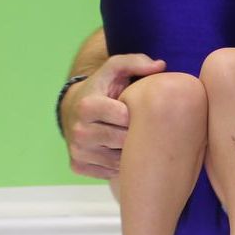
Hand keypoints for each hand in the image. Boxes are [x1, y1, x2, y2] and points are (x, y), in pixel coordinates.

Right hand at [61, 53, 165, 178]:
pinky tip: (117, 150)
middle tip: (138, 126)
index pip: (125, 118)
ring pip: (119, 160)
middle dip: (135, 134)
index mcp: (86, 106)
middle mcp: (78, 131)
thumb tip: (160, 65)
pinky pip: (110, 172)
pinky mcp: (78, 166)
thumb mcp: (115, 69)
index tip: (136, 110)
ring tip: (129, 137)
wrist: (73, 108)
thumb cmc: (102, 88)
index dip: (136, 114)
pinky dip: (118, 163)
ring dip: (129, 151)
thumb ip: (136, 62)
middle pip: (123, 140)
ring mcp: (77, 151)